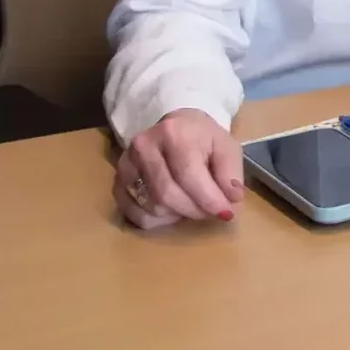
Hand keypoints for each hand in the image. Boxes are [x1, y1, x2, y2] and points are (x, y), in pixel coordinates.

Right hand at [113, 109, 244, 230]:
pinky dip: (158, 221)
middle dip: (194, 210)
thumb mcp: (226, 148)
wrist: (176, 128)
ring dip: (178, 215)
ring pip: (152, 208)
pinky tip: (172, 209)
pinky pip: (135, 216)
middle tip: (210, 211)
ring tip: (192, 203)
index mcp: (173, 132)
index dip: (208, 199)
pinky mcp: (117, 182)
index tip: (226, 213)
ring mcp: (125, 165)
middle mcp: (143, 146)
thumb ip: (231, 172)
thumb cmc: (203, 140)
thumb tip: (231, 198)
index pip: (188, 174)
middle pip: (167, 195)